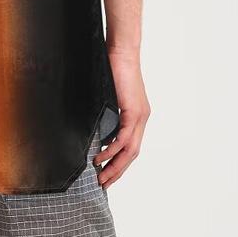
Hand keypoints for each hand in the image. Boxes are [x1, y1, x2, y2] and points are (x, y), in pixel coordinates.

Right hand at [93, 48, 149, 188]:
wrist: (121, 52)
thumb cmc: (112, 70)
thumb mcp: (108, 98)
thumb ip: (106, 115)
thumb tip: (95, 130)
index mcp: (137, 117)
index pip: (130, 148)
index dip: (120, 164)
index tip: (107, 176)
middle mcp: (142, 119)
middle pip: (132, 154)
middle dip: (117, 171)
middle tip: (104, 184)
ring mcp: (140, 116)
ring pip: (130, 150)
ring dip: (115, 165)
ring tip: (101, 176)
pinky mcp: (134, 111)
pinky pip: (124, 138)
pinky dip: (112, 150)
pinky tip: (101, 157)